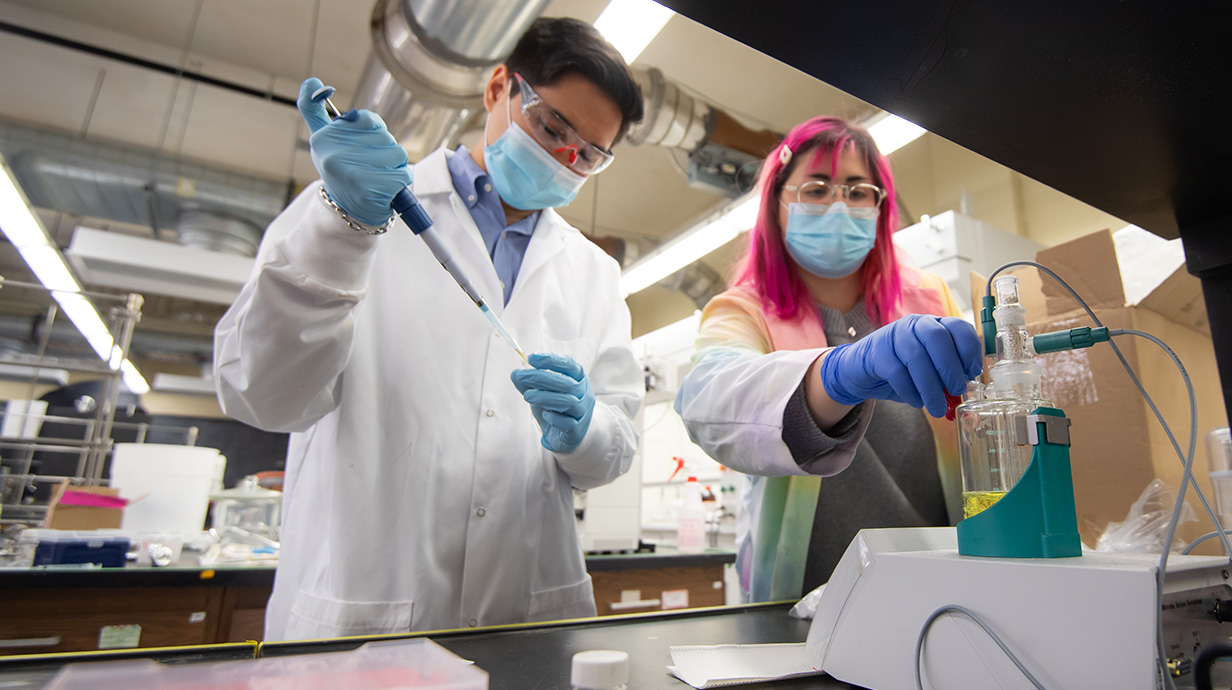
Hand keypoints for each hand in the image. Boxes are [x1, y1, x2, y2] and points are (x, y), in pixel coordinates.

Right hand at [297, 77, 413, 226]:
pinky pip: (404, 173)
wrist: (347, 211)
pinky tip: (386, 188)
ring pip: (397, 153)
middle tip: (370, 166)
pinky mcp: (373, 190)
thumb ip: (315, 110)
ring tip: (378, 176)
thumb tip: (312, 82)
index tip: (363, 142)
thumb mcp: (323, 140)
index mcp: (322, 139)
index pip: (365, 118)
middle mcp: (334, 155)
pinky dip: (401, 180)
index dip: (373, 128)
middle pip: (384, 136)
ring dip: (395, 165)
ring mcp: (353, 173)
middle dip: (385, 149)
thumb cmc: (340, 169)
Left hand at [511, 353, 595, 453]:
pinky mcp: (578, 430)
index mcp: (578, 379)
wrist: (568, 434)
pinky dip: (555, 418)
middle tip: (521, 375)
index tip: (531, 358)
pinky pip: (568, 423)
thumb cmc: (556, 408)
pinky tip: (544, 415)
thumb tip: (515, 373)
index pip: (569, 365)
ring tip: (527, 396)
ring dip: (545, 397)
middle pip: (567, 383)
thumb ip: (529, 383)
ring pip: (568, 402)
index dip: (551, 360)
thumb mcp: (542, 392)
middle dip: (542, 377)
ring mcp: (583, 412)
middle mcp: (584, 394)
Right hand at [819, 314, 982, 417]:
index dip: (969, 349)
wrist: (862, 370)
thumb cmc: (903, 370)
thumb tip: (965, 389)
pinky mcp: (877, 352)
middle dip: (950, 367)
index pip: (957, 327)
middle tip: (956, 390)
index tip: (973, 372)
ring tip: (937, 407)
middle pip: (937, 338)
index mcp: (933, 325)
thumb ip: (946, 375)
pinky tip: (916, 402)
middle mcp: (915, 325)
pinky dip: (910, 390)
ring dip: (930, 386)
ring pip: (916, 357)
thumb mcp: (930, 370)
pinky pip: (896, 372)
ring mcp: (893, 336)